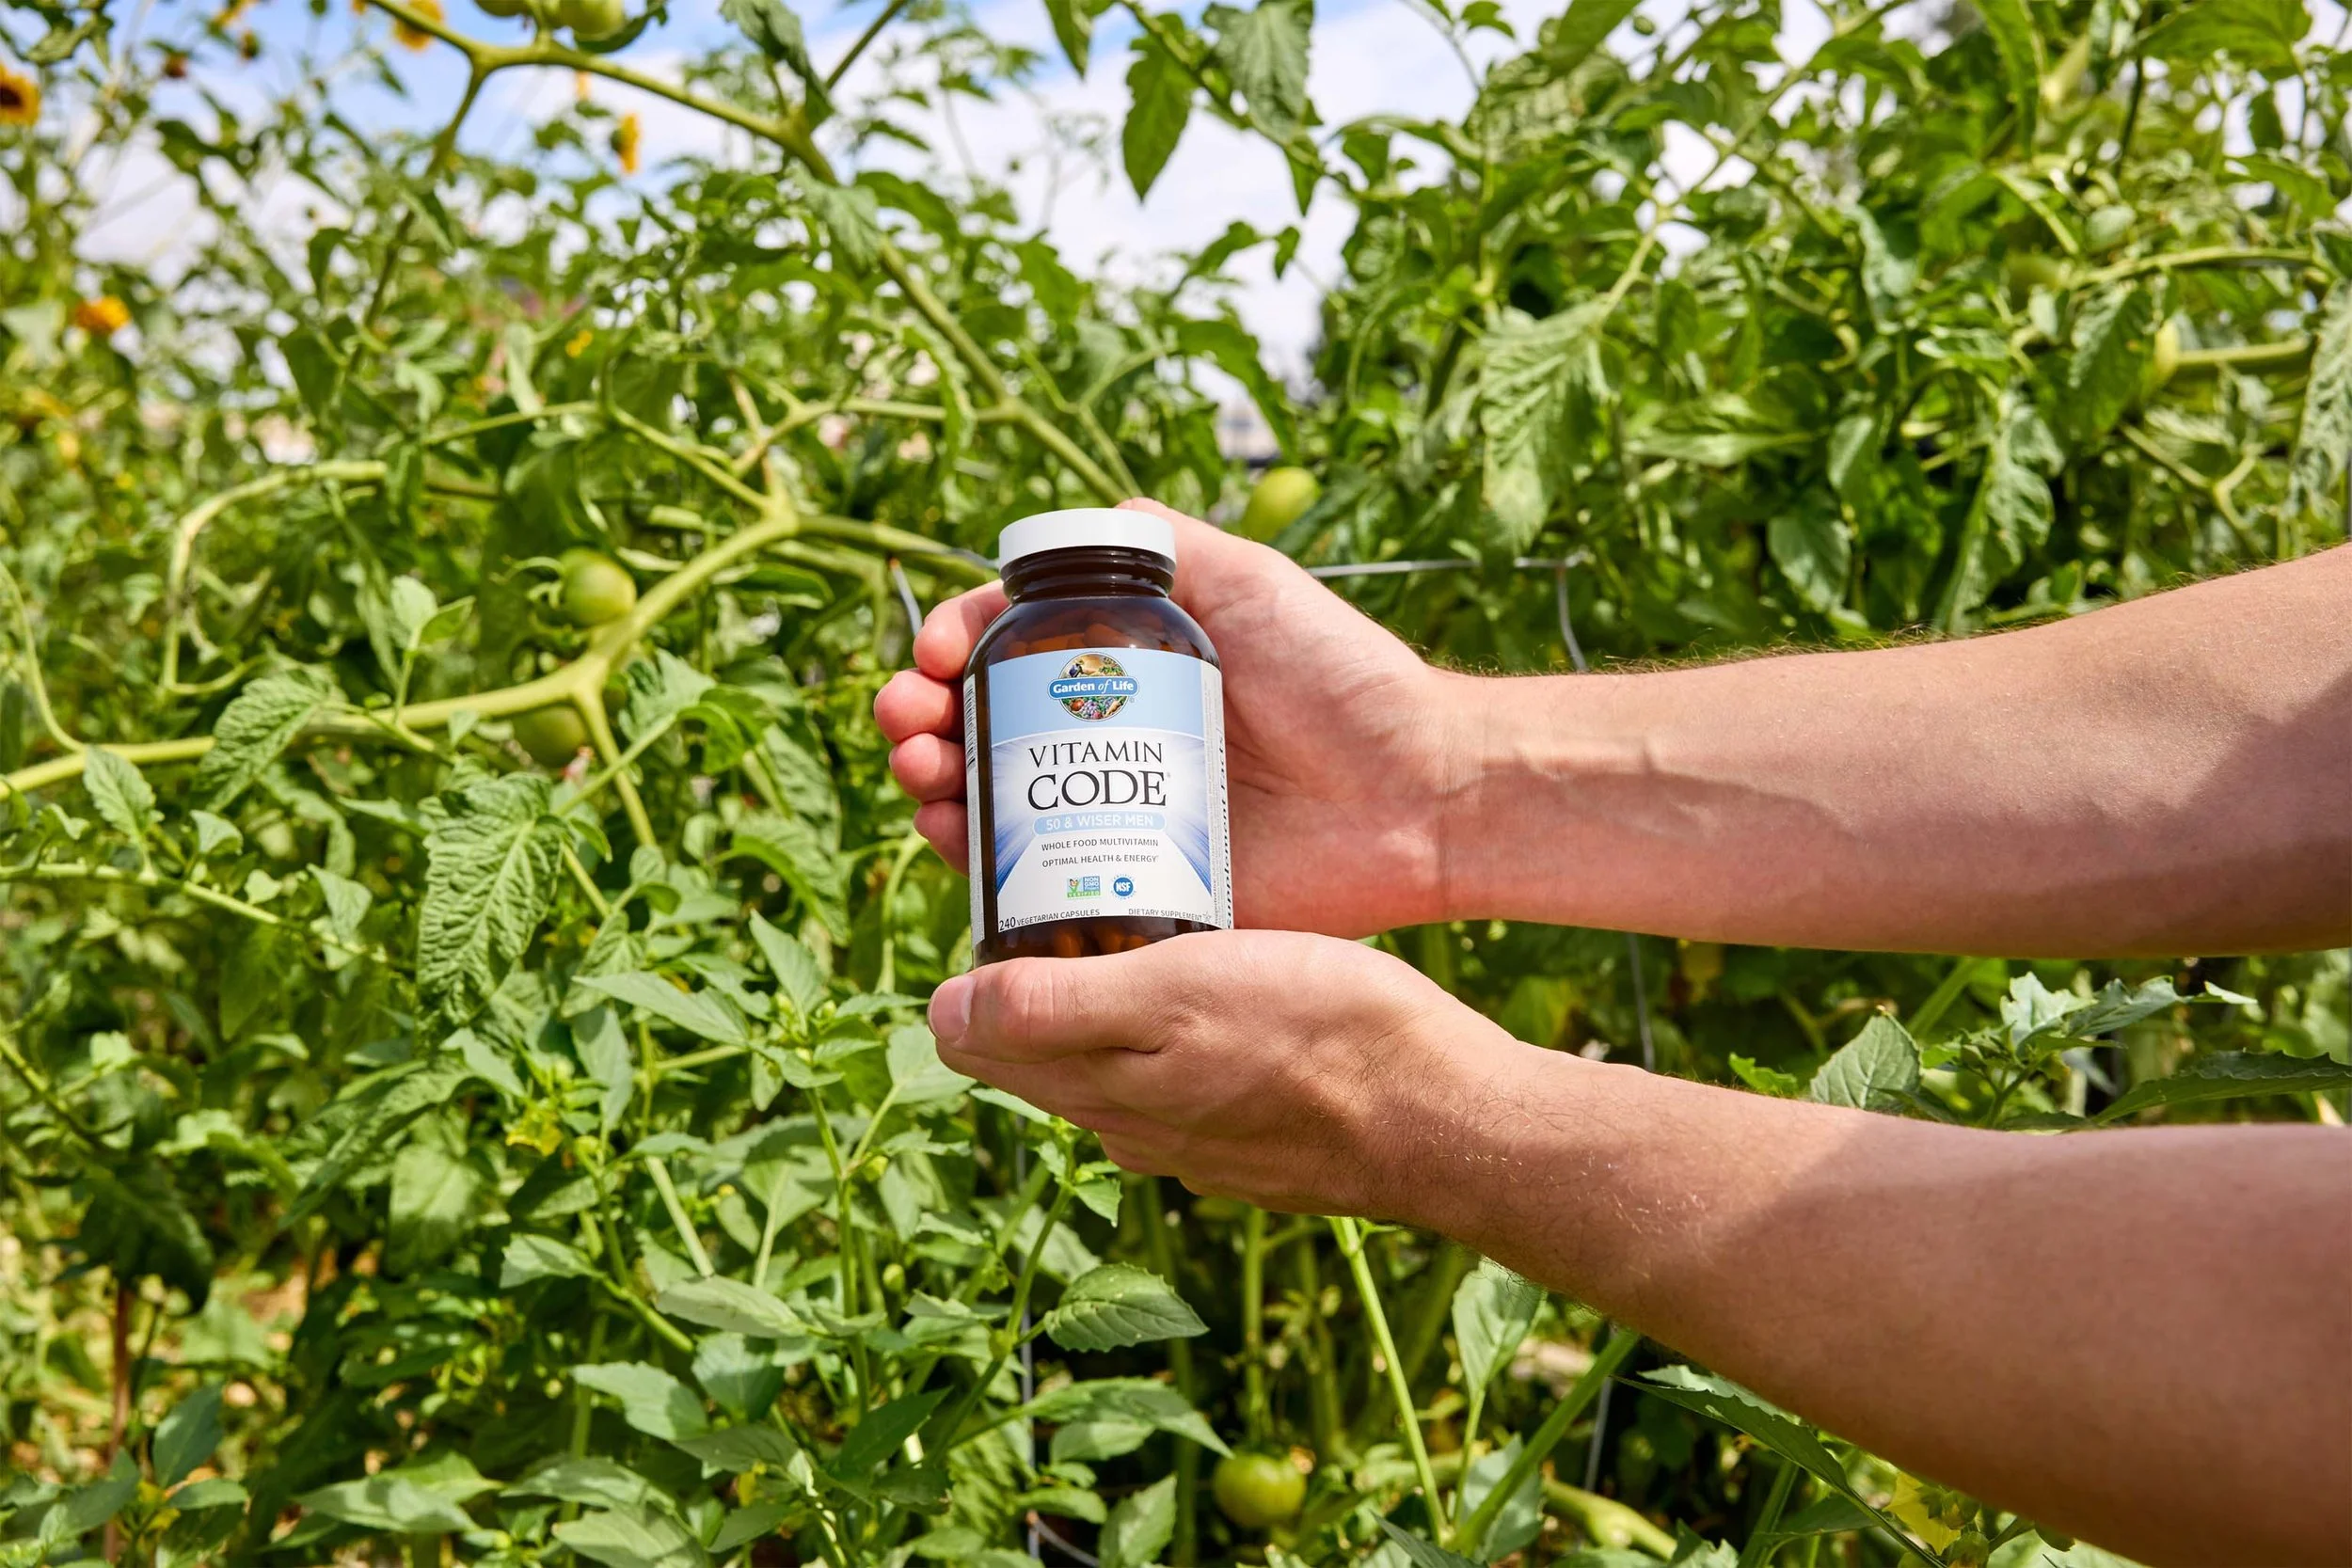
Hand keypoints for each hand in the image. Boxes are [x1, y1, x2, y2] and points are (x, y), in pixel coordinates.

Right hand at [874, 500, 1471, 934]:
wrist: (1416, 792)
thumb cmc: (1341, 679)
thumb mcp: (1248, 579)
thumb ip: (1165, 544)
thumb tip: (1073, 523)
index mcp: (1128, 670)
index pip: (1008, 650)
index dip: (954, 644)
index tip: (937, 652)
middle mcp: (1110, 742)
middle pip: (978, 728)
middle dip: (920, 718)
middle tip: (910, 722)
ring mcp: (1117, 820)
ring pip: (988, 804)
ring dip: (929, 781)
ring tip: (923, 773)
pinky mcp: (1136, 894)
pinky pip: (1033, 886)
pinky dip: (971, 863)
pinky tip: (949, 838)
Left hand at [925, 928, 1518, 1215]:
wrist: (1446, 1117)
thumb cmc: (1321, 1036)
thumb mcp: (1178, 994)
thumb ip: (1057, 1008)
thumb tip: (942, 1014)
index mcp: (1097, 1090)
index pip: (980, 1035)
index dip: (972, 960)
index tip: (1002, 879)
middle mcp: (1130, 1126)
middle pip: (1040, 1045)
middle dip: (1023, 974)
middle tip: (1056, 872)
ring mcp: (1191, 1136)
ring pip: (1111, 1056)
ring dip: (1098, 995)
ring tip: (1132, 909)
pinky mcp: (1248, 1132)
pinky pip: (1177, 1070)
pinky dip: (1168, 1022)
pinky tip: (1207, 973)